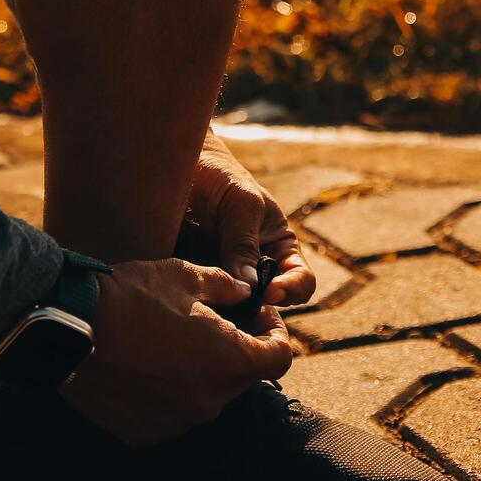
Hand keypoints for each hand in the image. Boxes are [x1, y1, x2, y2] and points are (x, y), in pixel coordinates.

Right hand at [59, 258, 291, 445]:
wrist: (66, 327)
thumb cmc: (130, 296)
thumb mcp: (184, 275)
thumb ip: (225, 285)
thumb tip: (243, 292)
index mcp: (228, 361)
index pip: (279, 357)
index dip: (275, 332)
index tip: (258, 315)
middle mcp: (209, 401)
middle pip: (243, 379)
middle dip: (236, 350)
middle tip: (213, 322)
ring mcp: (177, 422)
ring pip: (206, 396)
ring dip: (200, 372)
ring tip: (170, 342)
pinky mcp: (145, 433)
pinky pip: (171, 413)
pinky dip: (167, 392)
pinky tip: (144, 365)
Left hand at [184, 129, 315, 305]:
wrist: (178, 168)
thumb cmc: (219, 177)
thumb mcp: (240, 203)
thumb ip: (244, 243)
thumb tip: (251, 288)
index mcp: (279, 248)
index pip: (301, 281)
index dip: (292, 290)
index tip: (270, 292)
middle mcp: (257, 268)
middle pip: (267, 304)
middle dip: (254, 310)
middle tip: (234, 305)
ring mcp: (226, 278)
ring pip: (234, 310)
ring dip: (225, 312)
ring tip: (209, 305)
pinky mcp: (198, 283)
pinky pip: (204, 304)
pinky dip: (200, 307)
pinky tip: (188, 300)